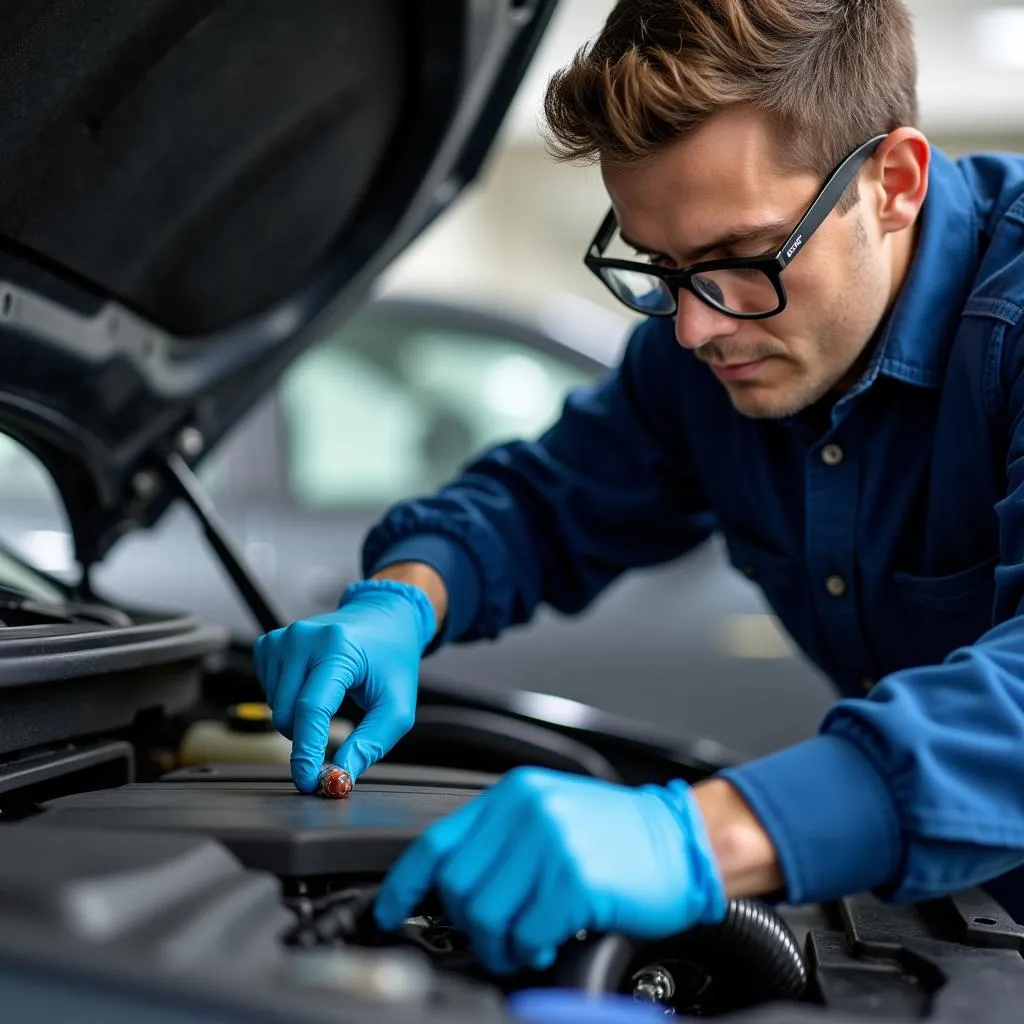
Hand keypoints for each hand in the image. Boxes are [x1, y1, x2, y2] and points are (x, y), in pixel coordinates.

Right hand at [252, 579, 435, 791]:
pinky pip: (267, 692)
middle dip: (307, 737)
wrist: (384, 619)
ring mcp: (282, 638)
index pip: (311, 708)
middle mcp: (303, 638)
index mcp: (337, 648)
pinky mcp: (270, 643)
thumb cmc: (391, 660)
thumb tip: (339, 776)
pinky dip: (287, 701)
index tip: (308, 782)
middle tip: (335, 735)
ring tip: (331, 699)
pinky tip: (311, 687)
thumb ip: (370, 744)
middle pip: (286, 714)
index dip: (307, 751)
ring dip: (298, 719)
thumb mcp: (396, 707)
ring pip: (274, 707)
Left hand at [374, 767, 726, 974]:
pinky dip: (533, 949)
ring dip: (501, 943)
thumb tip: (452, 885)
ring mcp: (552, 843)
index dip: (405, 883)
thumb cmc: (618, 836)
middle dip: (470, 925)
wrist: (684, 842)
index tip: (388, 910)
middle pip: (457, 887)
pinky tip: (552, 939)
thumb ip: (501, 840)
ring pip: (485, 915)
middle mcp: (528, 812)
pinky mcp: (576, 880)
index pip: (438, 840)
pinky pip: (526, 934)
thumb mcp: (552, 815)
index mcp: (515, 794)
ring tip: (528, 939)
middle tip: (499, 936)